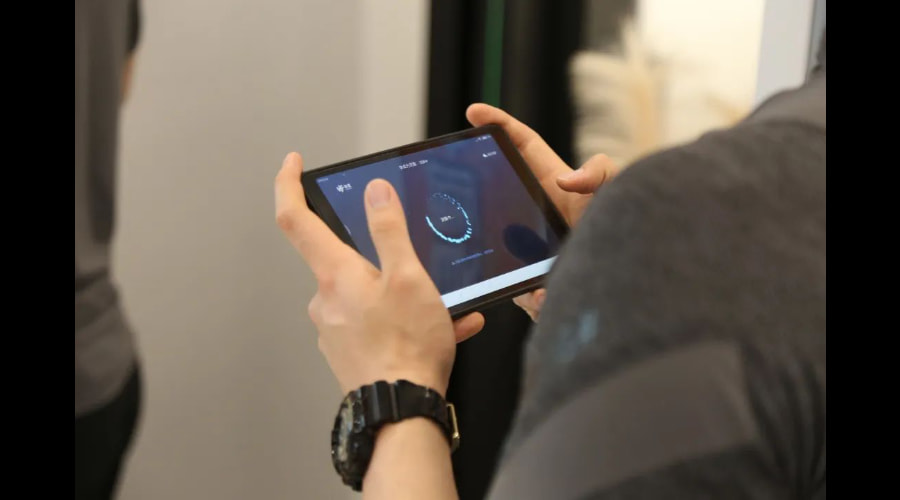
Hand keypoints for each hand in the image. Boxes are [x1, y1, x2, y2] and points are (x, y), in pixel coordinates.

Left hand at [275, 153, 484, 396]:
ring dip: (405, 295)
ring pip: (369, 295)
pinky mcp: (349, 353)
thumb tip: (375, 191)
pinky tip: (445, 330)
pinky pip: (378, 324)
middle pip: (344, 259)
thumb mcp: (408, 277)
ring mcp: (335, 330)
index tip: (293, 162)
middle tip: (419, 266)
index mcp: (335, 275)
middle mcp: (326, 301)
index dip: (290, 184)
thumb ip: (389, 230)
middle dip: (382, 257)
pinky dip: (406, 321)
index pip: (296, 218)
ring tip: (447, 308)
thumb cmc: (407, 348)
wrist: (402, 413)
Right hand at [467, 104, 620, 321]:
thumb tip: (566, 182)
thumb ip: (600, 171)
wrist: (638, 286)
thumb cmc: (630, 234)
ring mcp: (530, 250)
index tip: (474, 112)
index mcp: (552, 184)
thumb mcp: (619, 192)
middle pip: (497, 198)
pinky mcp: (534, 286)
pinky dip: (534, 297)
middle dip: (480, 198)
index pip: (522, 145)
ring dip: (510, 262)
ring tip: (532, 275)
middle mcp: (535, 215)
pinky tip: (547, 296)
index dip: (499, 124)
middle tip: (472, 200)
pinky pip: (522, 293)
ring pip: (503, 253)